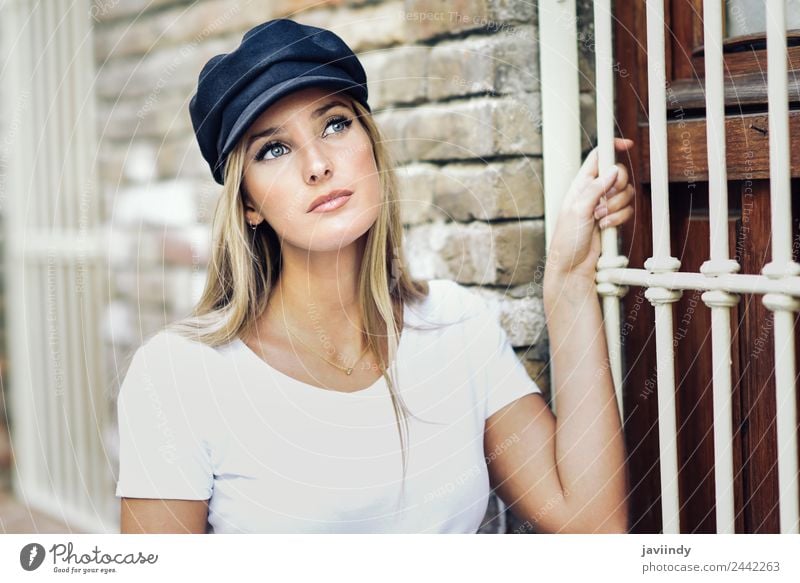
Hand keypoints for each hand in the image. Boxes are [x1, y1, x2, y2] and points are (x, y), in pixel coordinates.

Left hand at [545, 138, 634, 282]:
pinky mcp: (613, 219)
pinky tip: (605, 227)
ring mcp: (604, 205)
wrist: (573, 267)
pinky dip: (619, 218)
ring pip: (626, 193)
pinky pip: (627, 210)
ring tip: (599, 220)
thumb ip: (594, 189)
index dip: (612, 147)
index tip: (628, 144)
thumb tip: (612, 171)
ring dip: (616, 208)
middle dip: (617, 189)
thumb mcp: (577, 211)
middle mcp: (593, 192)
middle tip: (603, 203)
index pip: (598, 157)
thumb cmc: (567, 240)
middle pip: (619, 174)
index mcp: (580, 185)